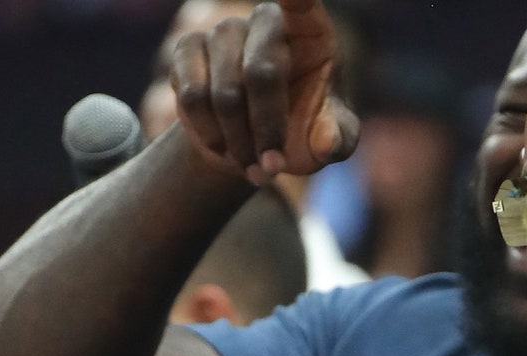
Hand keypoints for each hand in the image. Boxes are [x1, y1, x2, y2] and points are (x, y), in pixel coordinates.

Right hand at [173, 0, 358, 185]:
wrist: (254, 146)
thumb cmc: (301, 135)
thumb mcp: (326, 143)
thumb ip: (337, 140)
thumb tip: (326, 139)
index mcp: (309, 32)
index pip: (302, 3)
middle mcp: (265, 21)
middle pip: (260, 74)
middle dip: (265, 131)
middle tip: (272, 168)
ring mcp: (224, 32)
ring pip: (224, 93)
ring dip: (238, 142)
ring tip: (252, 164)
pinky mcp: (189, 49)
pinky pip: (193, 96)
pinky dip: (209, 133)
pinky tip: (223, 145)